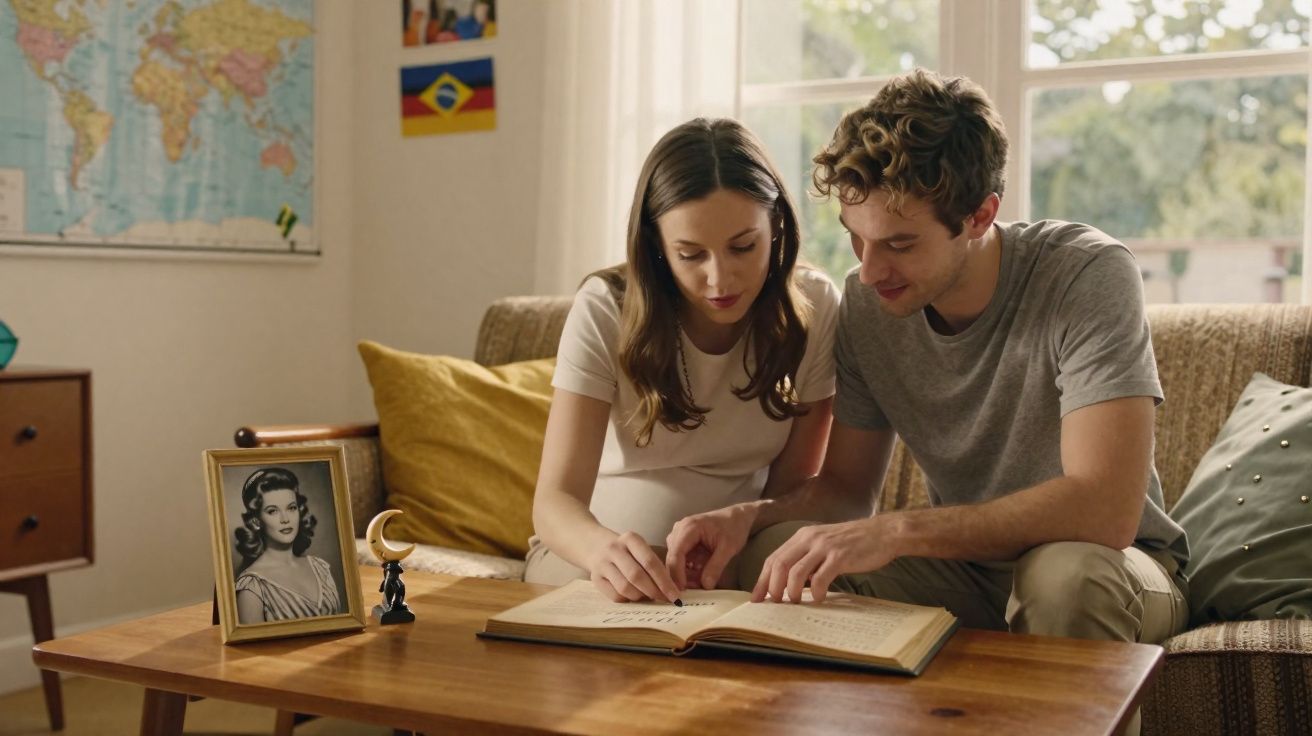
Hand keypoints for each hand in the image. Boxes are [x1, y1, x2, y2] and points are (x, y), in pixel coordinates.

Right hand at [587, 531, 681, 602]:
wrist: (595, 545)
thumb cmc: (626, 551)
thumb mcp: (639, 549)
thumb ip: (653, 565)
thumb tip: (671, 590)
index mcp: (631, 539)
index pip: (650, 562)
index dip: (664, 581)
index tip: (675, 595)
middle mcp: (615, 549)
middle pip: (637, 576)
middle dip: (654, 591)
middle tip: (664, 600)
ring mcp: (602, 563)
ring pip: (625, 588)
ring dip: (640, 597)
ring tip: (647, 596)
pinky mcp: (595, 578)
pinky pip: (615, 596)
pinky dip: (627, 600)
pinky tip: (633, 596)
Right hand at [665, 503, 757, 589]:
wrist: (738, 516)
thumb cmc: (734, 527)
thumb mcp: (728, 548)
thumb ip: (716, 567)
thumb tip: (705, 586)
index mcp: (689, 528)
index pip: (675, 554)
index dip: (677, 575)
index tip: (682, 592)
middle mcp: (679, 529)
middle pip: (672, 558)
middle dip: (681, 577)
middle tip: (693, 592)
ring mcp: (680, 534)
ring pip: (675, 560)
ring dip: (686, 574)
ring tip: (700, 584)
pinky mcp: (683, 541)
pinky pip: (681, 559)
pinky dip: (689, 569)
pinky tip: (700, 575)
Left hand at [751, 517, 894, 603]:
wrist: (883, 532)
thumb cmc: (853, 543)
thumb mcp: (824, 545)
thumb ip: (807, 560)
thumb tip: (790, 584)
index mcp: (802, 536)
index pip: (773, 558)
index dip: (762, 579)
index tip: (757, 598)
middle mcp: (809, 538)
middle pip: (779, 564)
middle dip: (772, 588)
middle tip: (774, 605)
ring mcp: (824, 546)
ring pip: (795, 572)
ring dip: (791, 592)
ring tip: (795, 603)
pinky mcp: (840, 556)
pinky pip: (820, 578)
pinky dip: (815, 592)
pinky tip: (819, 599)